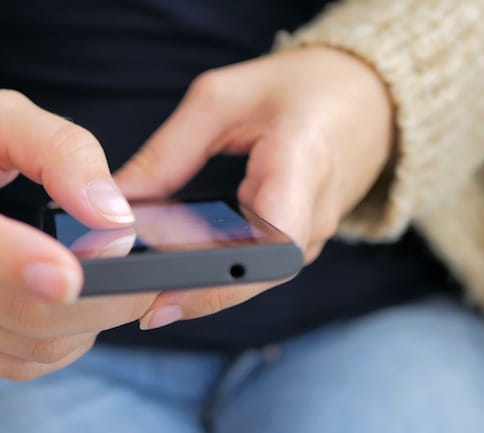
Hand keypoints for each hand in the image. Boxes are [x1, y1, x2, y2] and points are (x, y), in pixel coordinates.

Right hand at [0, 91, 155, 379]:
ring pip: (26, 349)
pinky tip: (77, 312)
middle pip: (20, 315)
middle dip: (100, 302)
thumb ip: (61, 150)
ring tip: (116, 287)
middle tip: (142, 275)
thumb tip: (115, 214)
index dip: (24, 266)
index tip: (77, 272)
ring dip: (88, 326)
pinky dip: (58, 346)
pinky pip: (10, 364)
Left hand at [114, 47, 393, 328]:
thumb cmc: (297, 88)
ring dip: (208, 287)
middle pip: (259, 273)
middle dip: (200, 292)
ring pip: (258, 277)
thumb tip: (116, 201)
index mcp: (303, 161)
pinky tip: (183, 272)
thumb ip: (167, 152)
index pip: (272, 242)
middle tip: (140, 301)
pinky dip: (223, 271)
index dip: (220, 277)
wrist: (367, 96)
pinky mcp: (305, 239)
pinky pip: (262, 266)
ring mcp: (316, 232)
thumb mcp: (220, 100)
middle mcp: (317, 210)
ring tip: (152, 291)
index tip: (166, 292)